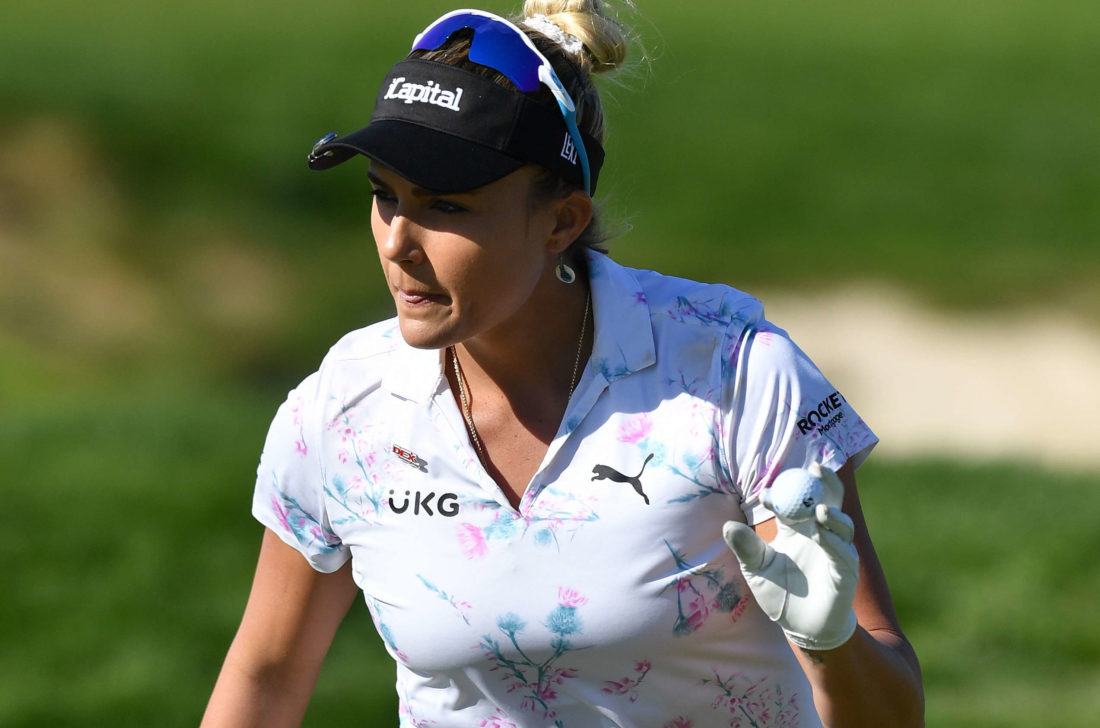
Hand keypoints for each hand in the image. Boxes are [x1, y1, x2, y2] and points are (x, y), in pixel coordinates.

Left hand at [722, 463, 858, 650]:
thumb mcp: (756, 568)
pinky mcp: (846, 570)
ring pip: (840, 522)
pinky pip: (843, 551)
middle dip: (824, 481)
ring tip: (820, 508)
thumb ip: (745, 547)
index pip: (791, 502)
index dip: (780, 494)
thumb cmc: (779, 593)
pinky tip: (823, 531)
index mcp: (796, 528)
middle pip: (827, 498)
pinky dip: (834, 540)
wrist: (801, 627)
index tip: (764, 495)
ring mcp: (835, 550)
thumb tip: (727, 526)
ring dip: (832, 512)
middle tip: (813, 467)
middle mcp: (819, 533)